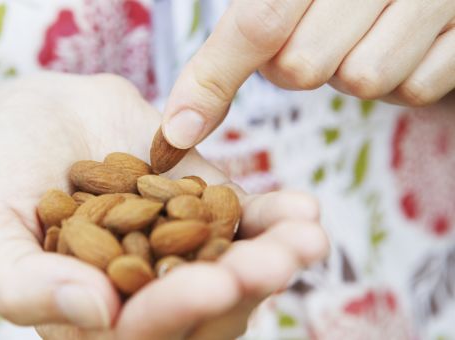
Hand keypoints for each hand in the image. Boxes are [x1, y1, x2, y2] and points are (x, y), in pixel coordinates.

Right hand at [0, 73, 328, 338]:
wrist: (33, 119)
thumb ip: (23, 284)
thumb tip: (98, 314)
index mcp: (94, 317)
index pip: (140, 335)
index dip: (175, 315)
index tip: (210, 285)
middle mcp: (145, 293)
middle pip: (203, 312)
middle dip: (241, 289)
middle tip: (276, 264)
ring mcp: (180, 250)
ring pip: (234, 269)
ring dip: (273, 258)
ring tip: (305, 240)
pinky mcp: (203, 206)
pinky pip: (243, 221)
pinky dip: (273, 218)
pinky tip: (301, 209)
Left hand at [162, 0, 454, 148]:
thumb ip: (241, 32)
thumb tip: (181, 124)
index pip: (258, 22)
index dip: (214, 79)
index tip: (178, 134)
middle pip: (303, 66)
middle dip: (298, 65)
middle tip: (319, 32)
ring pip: (362, 80)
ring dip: (353, 70)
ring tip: (368, 32)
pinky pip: (416, 88)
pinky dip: (404, 78)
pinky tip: (409, 43)